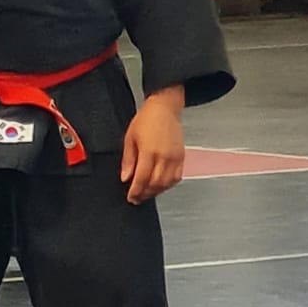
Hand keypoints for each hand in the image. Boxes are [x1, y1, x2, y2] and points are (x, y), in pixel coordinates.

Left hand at [120, 87, 186, 205]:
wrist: (164, 108)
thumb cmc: (147, 119)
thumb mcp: (130, 138)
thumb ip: (128, 160)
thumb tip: (125, 177)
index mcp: (149, 151)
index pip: (141, 179)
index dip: (135, 191)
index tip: (131, 198)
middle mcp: (164, 156)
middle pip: (155, 184)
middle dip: (145, 194)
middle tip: (137, 198)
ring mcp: (175, 157)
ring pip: (166, 183)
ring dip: (156, 191)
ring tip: (147, 193)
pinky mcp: (181, 157)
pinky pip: (176, 177)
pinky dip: (168, 185)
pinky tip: (160, 185)